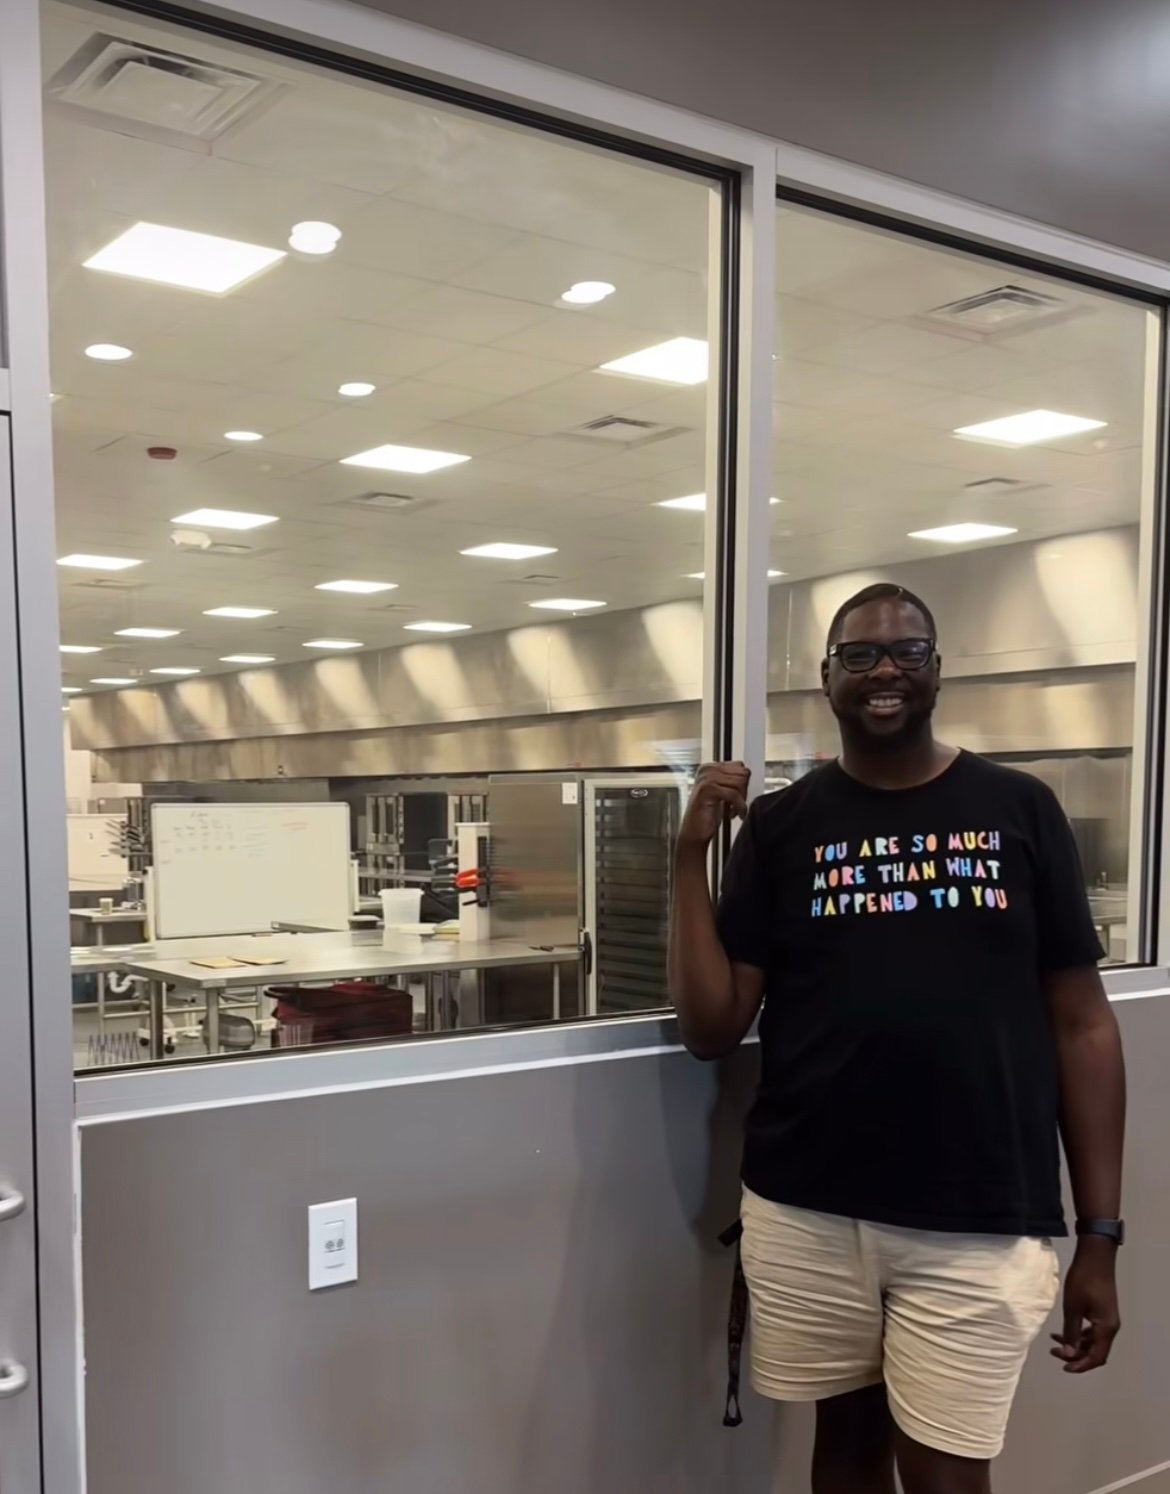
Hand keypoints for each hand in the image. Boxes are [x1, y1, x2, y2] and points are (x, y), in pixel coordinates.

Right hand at [677, 763, 749, 851]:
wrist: (694, 832)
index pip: (739, 766)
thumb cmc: (707, 815)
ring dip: (741, 800)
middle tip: (737, 804)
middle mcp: (706, 770)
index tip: (739, 796)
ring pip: (739, 783)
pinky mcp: (707, 790)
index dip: (743, 783)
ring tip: (734, 809)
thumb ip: (731, 780)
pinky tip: (733, 814)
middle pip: (741, 773)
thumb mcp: (721, 793)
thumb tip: (746, 774)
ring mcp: (706, 779)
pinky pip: (734, 794)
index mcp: (709, 768)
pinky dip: (739, 807)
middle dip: (743, 791)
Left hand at [1050, 1237, 1119, 1372]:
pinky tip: (1064, 1330)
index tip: (1064, 1367)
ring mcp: (1107, 1319)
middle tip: (1054, 1352)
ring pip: (1092, 1341)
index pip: (1096, 1357)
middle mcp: (1110, 1327)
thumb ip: (1071, 1332)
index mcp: (1106, 1329)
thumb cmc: (1083, 1280)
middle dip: (1075, 1355)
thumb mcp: (1073, 1307)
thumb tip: (1068, 1353)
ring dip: (1075, 1344)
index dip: (1081, 1365)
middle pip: (1095, 1351)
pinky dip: (1079, 1334)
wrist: (1095, 1257)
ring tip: (1054, 1341)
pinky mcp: (1102, 1311)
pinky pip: (1092, 1330)